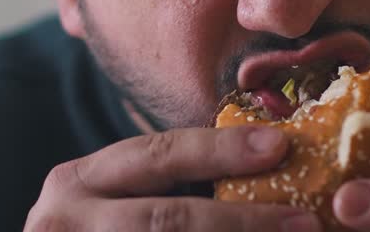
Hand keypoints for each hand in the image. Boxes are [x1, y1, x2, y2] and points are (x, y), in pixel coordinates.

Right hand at [25, 125, 320, 230]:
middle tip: (305, 221)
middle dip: (243, 220)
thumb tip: (266, 164)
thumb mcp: (112, 203)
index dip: (219, 149)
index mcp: (77, 182)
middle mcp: (64, 221)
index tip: (279, 145)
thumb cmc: (101, 231)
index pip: (157, 154)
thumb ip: (166, 187)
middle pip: (168, 218)